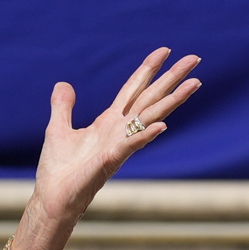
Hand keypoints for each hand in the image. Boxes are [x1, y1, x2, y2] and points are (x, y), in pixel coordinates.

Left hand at [21, 49, 199, 238]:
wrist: (53, 199)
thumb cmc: (58, 170)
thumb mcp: (58, 128)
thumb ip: (63, 106)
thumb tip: (63, 83)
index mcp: (109, 122)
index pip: (133, 89)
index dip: (148, 69)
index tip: (165, 50)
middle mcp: (119, 131)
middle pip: (151, 98)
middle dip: (172, 78)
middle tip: (195, 58)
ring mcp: (118, 145)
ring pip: (150, 117)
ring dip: (173, 100)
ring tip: (195, 83)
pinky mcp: (110, 160)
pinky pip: (131, 145)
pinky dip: (146, 135)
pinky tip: (162, 125)